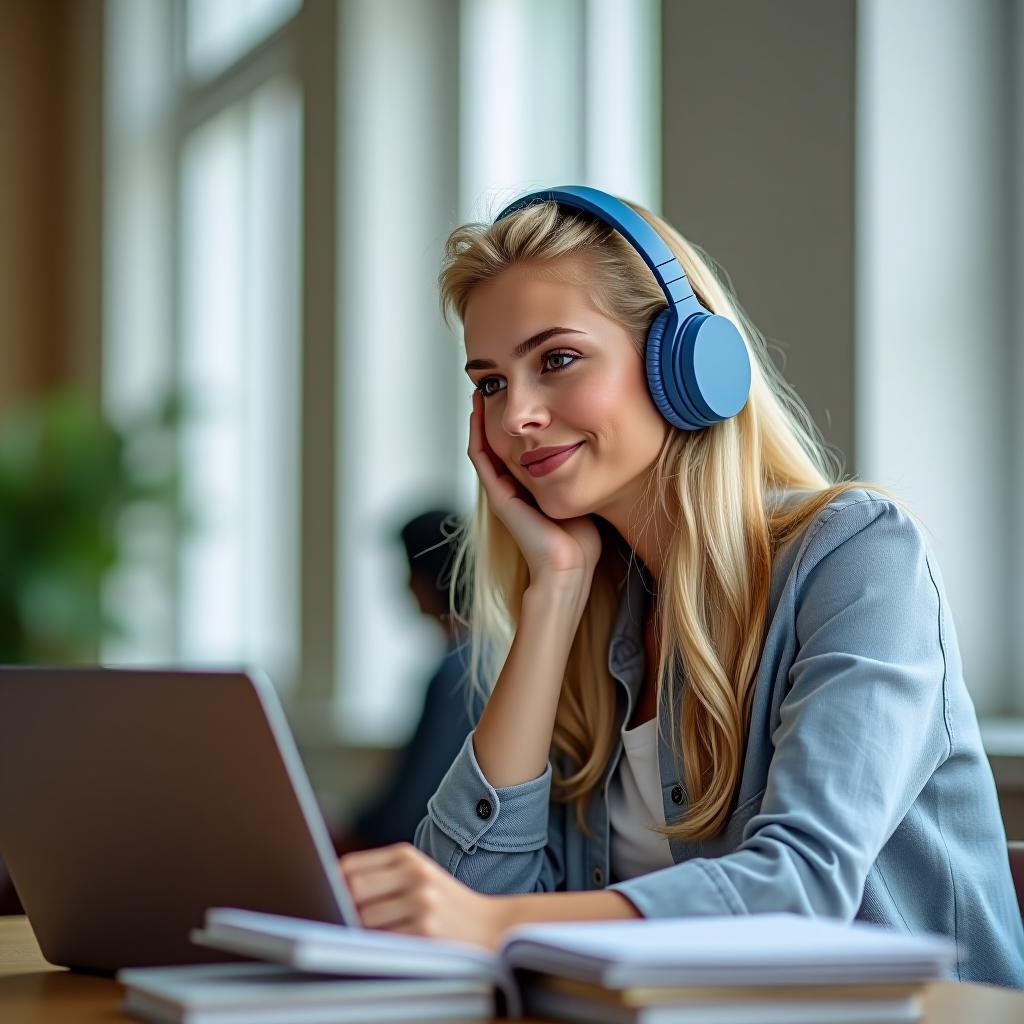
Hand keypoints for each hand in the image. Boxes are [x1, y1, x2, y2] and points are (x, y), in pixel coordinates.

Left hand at [338, 842, 508, 949]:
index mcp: (408, 857)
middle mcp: (415, 874)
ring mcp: (421, 902)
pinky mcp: (426, 932)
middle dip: (342, 908)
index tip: (328, 900)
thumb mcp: (418, 876)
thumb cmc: (445, 904)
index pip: (350, 866)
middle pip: (352, 889)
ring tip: (371, 937)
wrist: (493, 927)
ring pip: (363, 919)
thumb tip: (329, 891)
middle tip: (343, 922)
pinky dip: (376, 948)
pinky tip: (388, 948)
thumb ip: (380, 877)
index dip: (332, 886)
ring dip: (359, 933)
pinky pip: (382, 941)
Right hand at [468, 390, 601, 588]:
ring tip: (480, 391)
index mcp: (528, 489)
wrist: (569, 565)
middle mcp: (510, 489)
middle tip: (493, 385)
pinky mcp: (497, 497)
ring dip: (479, 419)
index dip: (511, 422)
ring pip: (482, 447)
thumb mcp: (581, 493)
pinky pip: (480, 458)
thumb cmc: (581, 538)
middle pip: (494, 444)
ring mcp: (500, 493)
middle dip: (493, 415)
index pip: (513, 448)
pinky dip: (477, 433)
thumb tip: (598, 445)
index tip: (516, 396)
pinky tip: (478, 411)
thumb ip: (580, 473)